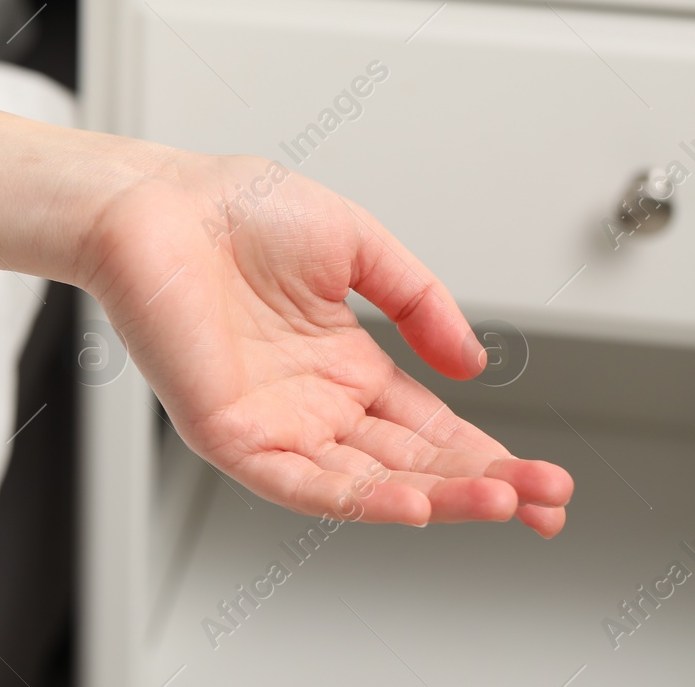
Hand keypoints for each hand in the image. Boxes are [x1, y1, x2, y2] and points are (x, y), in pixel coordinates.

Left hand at [80, 148, 573, 535]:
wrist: (157, 202)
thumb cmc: (235, 210)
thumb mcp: (357, 247)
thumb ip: (419, 302)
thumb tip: (474, 364)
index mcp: (342, 361)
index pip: (426, 426)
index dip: (486, 453)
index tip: (546, 476)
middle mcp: (311, 400)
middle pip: (409, 463)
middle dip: (481, 484)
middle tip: (549, 503)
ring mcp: (271, 420)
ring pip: (364, 482)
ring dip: (436, 498)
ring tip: (503, 502)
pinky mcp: (227, 430)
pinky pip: (296, 481)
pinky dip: (354, 498)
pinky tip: (412, 503)